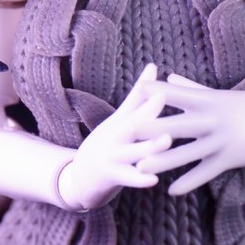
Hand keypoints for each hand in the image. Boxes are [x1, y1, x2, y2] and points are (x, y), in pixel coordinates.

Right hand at [57, 64, 172, 209]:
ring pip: (132, 151)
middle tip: (162, 98)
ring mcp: (111, 156)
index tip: (161, 80)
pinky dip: (140, 179)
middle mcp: (113, 136)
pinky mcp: (110, 177)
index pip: (133, 103)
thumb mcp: (119, 121)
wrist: (77, 178)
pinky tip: (154, 179)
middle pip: (131, 122)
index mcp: (119, 122)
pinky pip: (127, 178)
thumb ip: (138, 97)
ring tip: (167, 141)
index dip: (146, 91)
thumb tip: (154, 66)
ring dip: (149, 146)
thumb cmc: (108, 145)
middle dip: (147, 111)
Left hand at [135, 73, 244, 194]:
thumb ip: (193, 89)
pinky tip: (172, 190)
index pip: (180, 94)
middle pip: (179, 125)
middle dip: (154, 128)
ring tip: (141, 168)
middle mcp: (213, 120)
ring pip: (187, 153)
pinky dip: (189, 182)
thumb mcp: (222, 95)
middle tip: (128, 131)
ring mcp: (221, 141)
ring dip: (163, 161)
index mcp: (210, 101)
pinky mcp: (229, 159)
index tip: (138, 88)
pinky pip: (205, 173)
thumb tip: (169, 78)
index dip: (160, 91)